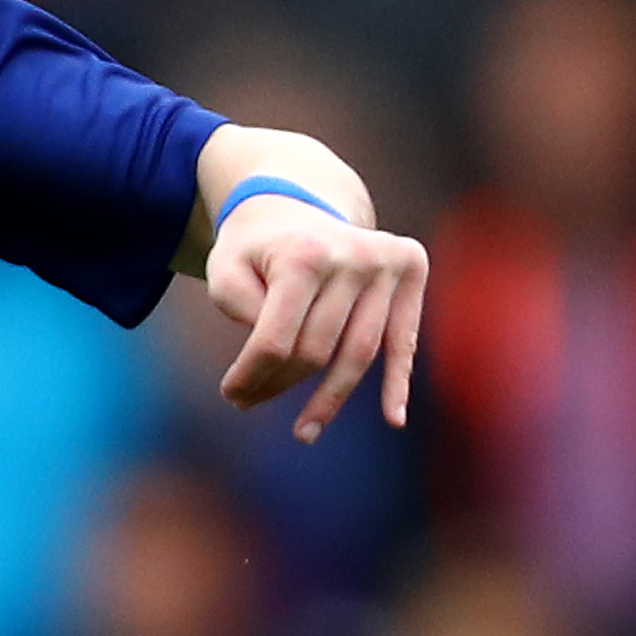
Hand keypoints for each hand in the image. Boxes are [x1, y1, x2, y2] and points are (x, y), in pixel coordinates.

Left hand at [204, 197, 426, 441]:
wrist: (293, 203)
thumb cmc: (255, 249)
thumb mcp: (225, 270)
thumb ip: (239, 309)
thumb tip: (278, 357)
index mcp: (303, 255)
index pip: (276, 339)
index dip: (251, 376)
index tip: (232, 395)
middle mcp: (352, 255)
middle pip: (317, 351)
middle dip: (280, 384)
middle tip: (250, 402)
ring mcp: (385, 262)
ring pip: (358, 355)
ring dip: (329, 400)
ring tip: (304, 432)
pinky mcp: (409, 269)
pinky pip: (402, 340)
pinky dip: (397, 381)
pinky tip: (393, 418)